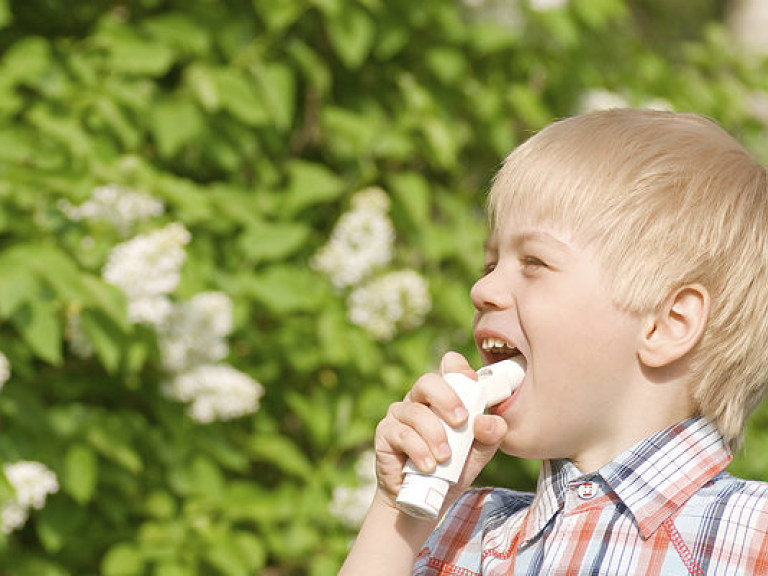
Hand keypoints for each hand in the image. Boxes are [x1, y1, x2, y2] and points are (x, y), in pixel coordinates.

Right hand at [372, 351, 508, 514]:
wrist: (424, 501)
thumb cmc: (451, 470)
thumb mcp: (477, 454)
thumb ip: (489, 436)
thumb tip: (493, 422)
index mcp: (442, 397)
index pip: (448, 368)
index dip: (459, 369)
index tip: (474, 384)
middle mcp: (419, 400)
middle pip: (427, 381)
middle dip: (447, 399)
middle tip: (461, 422)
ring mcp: (399, 415)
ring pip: (415, 411)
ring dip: (434, 434)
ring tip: (446, 458)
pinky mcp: (385, 433)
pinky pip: (401, 433)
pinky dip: (418, 450)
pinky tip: (428, 467)